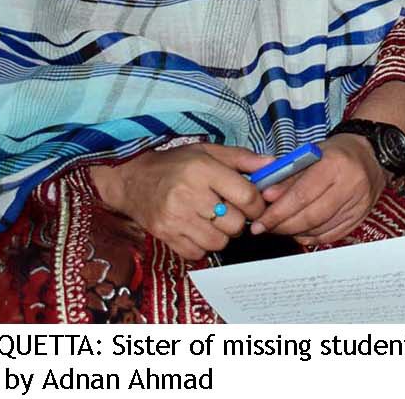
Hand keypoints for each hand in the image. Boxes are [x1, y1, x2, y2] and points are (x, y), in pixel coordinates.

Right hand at [89, 143, 271, 260]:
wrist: (131, 180)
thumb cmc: (174, 164)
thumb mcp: (208, 151)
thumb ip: (242, 158)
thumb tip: (273, 164)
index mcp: (203, 170)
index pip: (247, 196)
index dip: (258, 204)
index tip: (255, 204)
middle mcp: (189, 195)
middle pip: (235, 223)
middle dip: (239, 219)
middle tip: (230, 211)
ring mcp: (175, 218)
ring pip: (219, 241)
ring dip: (222, 234)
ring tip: (214, 220)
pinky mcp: (164, 235)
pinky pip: (197, 253)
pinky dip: (203, 245)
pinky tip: (198, 230)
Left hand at [250, 134, 387, 244]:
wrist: (370, 154)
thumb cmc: (336, 153)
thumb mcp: (308, 156)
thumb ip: (287, 177)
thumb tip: (267, 198)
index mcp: (335, 164)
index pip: (301, 196)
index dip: (277, 213)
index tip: (259, 223)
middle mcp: (351, 184)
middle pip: (310, 216)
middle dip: (283, 226)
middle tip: (266, 227)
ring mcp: (359, 203)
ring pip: (320, 229)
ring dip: (295, 232)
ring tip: (282, 226)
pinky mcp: (362, 216)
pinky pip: (332, 235)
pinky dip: (312, 236)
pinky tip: (301, 230)